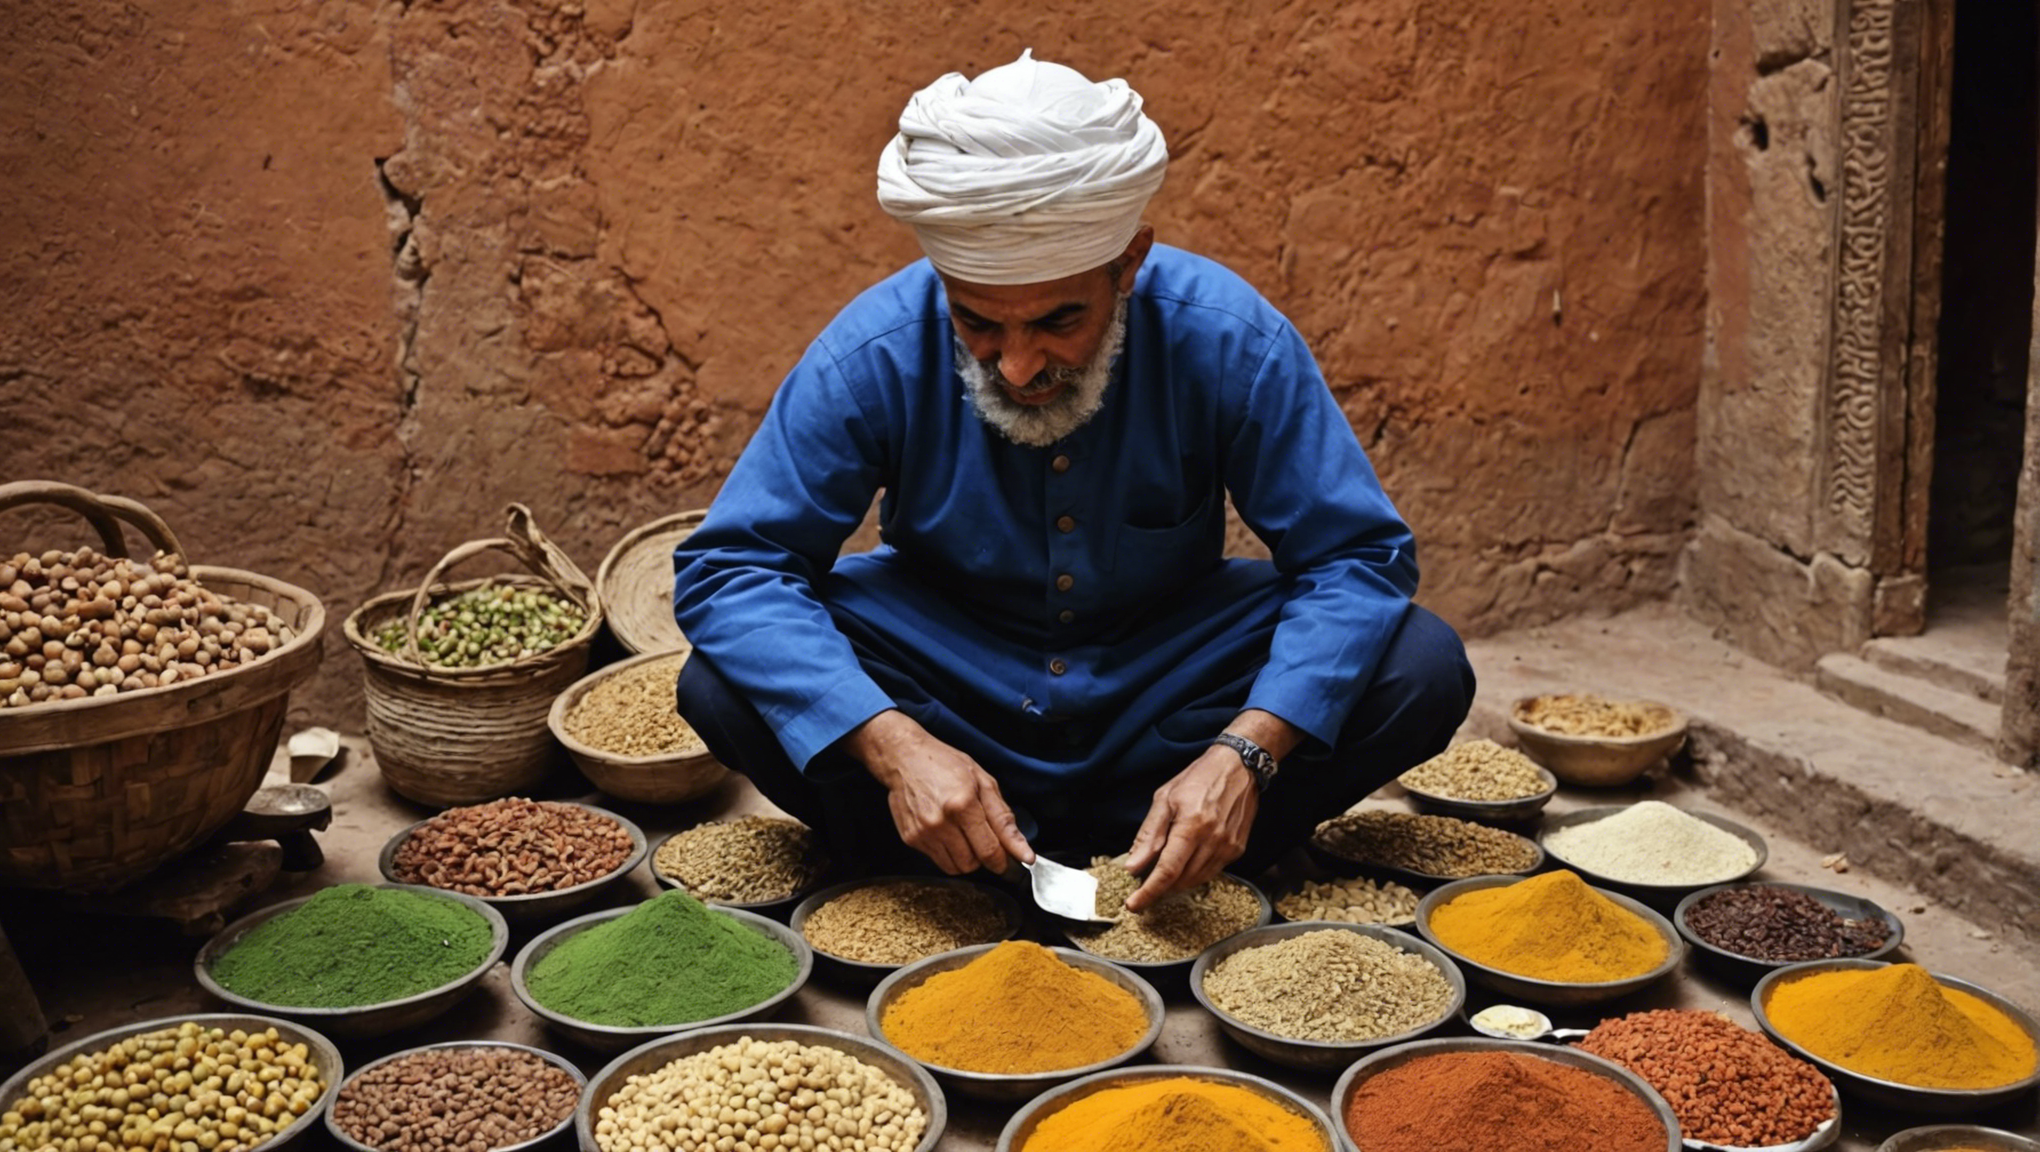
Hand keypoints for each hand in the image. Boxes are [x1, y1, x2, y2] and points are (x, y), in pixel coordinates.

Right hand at [843, 710, 1033, 875]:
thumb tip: (1024, 852)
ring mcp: (923, 833)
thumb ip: (1004, 819)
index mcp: (963, 804)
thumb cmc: (945, 764)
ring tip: (964, 834)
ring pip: (954, 868)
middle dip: (983, 857)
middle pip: (972, 864)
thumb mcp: (984, 782)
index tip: (1009, 859)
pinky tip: (946, 831)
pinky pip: (937, 860)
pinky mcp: (910, 839)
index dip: (1003, 860)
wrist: (904, 757)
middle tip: (983, 838)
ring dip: (965, 858)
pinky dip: (948, 853)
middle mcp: (940, 823)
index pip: (989, 851)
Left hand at [1121, 745, 1257, 912]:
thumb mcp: (1164, 798)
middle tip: (1143, 886)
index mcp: (1191, 826)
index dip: (1149, 892)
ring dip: (1176, 884)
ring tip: (1161, 875)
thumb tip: (1133, 866)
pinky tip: (1184, 864)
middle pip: (1182, 880)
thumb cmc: (1198, 778)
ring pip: (1197, 880)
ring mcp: (1228, 847)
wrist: (1238, 767)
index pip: (1167, 871)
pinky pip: (1211, 872)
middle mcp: (1213, 840)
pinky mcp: (1237, 849)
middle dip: (1160, 888)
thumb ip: (1149, 835)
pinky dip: (1194, 874)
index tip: (1134, 905)